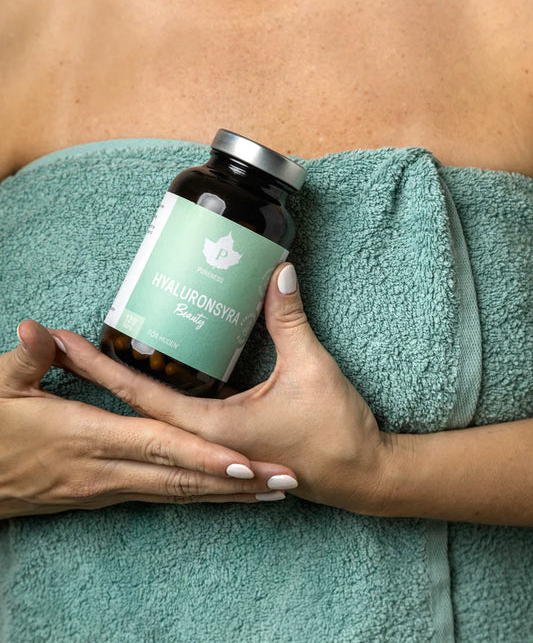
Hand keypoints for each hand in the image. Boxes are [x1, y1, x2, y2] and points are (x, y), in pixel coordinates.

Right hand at [0, 321, 297, 519]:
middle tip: (286, 482)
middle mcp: (107, 473)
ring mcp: (107, 490)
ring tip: (274, 490)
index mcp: (90, 441)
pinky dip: (200, 495)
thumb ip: (27, 360)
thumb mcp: (1, 392)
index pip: (159, 446)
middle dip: (235, 484)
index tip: (247, 461)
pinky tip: (226, 491)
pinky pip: (164, 497)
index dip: (203, 457)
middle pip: (183, 478)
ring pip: (179, 494)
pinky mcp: (104, 495)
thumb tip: (36, 328)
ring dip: (226, 495)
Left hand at [52, 264, 389, 514]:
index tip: (63, 346)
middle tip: (59, 346)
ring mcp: (213, 447)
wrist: (363, 476)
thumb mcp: (311, 367)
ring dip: (124, 387)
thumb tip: (278, 271)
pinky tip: (154, 378)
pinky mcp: (228, 443)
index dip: (99, 367)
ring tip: (94, 356)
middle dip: (95, 375)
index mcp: (212, 428)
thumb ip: (289, 319)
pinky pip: (182, 420)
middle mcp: (204, 440)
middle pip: (136, 405)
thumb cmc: (336, 431)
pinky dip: (159, 398)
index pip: (141, 394)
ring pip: (157, 416)